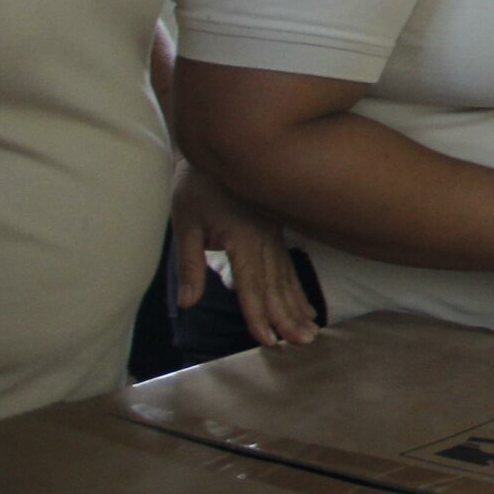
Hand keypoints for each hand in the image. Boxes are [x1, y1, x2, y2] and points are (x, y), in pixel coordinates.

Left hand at [171, 163, 317, 346]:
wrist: (216, 150)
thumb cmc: (194, 189)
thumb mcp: (185, 225)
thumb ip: (189, 266)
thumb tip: (188, 305)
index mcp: (242, 237)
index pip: (250, 284)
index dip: (257, 314)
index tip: (266, 339)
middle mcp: (263, 239)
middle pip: (276, 285)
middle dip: (287, 316)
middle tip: (301, 343)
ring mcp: (273, 236)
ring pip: (287, 278)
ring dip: (297, 307)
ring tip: (309, 333)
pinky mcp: (275, 234)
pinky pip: (288, 267)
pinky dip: (297, 289)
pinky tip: (306, 307)